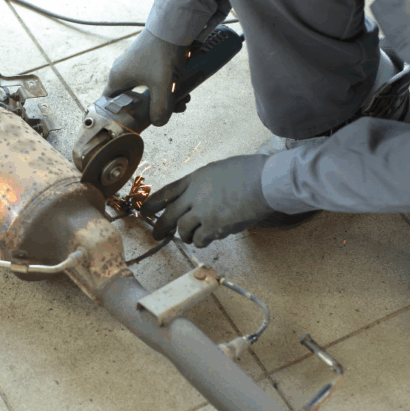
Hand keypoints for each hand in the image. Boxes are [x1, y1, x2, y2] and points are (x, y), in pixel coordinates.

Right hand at [103, 29, 188, 125]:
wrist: (174, 25)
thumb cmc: (161, 53)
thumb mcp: (162, 86)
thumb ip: (160, 109)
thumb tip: (158, 123)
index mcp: (118, 78)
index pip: (110, 103)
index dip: (120, 115)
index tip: (135, 122)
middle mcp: (123, 71)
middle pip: (135, 99)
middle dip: (154, 108)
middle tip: (170, 112)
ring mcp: (136, 64)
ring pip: (149, 90)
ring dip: (166, 98)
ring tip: (183, 101)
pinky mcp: (149, 59)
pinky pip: (156, 79)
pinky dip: (168, 87)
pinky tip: (184, 90)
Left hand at [141, 155, 274, 247]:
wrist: (265, 182)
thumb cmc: (250, 172)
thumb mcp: (220, 169)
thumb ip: (206, 183)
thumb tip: (201, 197)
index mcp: (196, 178)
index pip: (168, 192)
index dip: (153, 203)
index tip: (145, 211)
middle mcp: (195, 195)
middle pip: (169, 214)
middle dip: (161, 227)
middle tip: (157, 235)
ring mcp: (204, 212)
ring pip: (183, 230)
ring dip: (185, 235)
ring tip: (190, 237)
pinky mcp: (215, 227)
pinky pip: (200, 239)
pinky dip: (201, 241)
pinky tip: (206, 239)